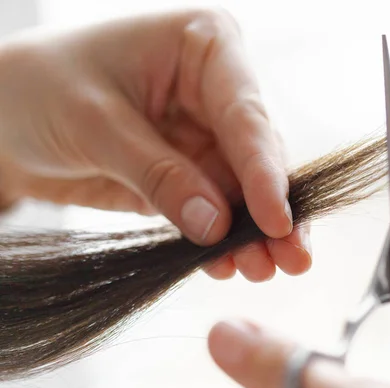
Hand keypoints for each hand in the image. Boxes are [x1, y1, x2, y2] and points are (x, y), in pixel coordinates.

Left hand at [0, 9, 310, 280]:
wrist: (0, 115)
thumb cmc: (38, 87)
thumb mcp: (94, 123)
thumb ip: (159, 174)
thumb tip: (217, 225)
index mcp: (203, 46)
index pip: (245, 114)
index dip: (264, 172)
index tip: (277, 222)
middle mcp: (215, 89)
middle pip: (257, 155)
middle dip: (270, 210)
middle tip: (291, 258)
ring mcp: (204, 133)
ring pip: (243, 189)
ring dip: (251, 233)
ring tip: (260, 270)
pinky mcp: (189, 171)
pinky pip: (214, 209)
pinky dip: (220, 240)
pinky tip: (226, 265)